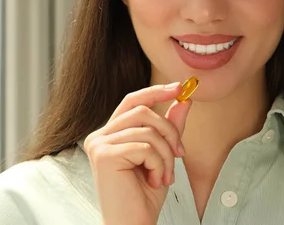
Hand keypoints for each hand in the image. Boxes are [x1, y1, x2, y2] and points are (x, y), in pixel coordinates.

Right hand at [83, 82, 191, 224]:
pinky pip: (145, 146)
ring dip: (166, 154)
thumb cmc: (143, 196)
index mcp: (110, 134)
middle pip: (142, 111)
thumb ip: (169, 128)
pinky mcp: (104, 156)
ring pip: (147, 129)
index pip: (132, 101)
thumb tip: (184, 101)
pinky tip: (153, 180)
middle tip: (181, 154)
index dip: (155, 91)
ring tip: (164, 175)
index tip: (179, 88)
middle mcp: (99, 136)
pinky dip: (158, 163)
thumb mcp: (162, 155)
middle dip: (169, 130)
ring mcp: (99, 145)